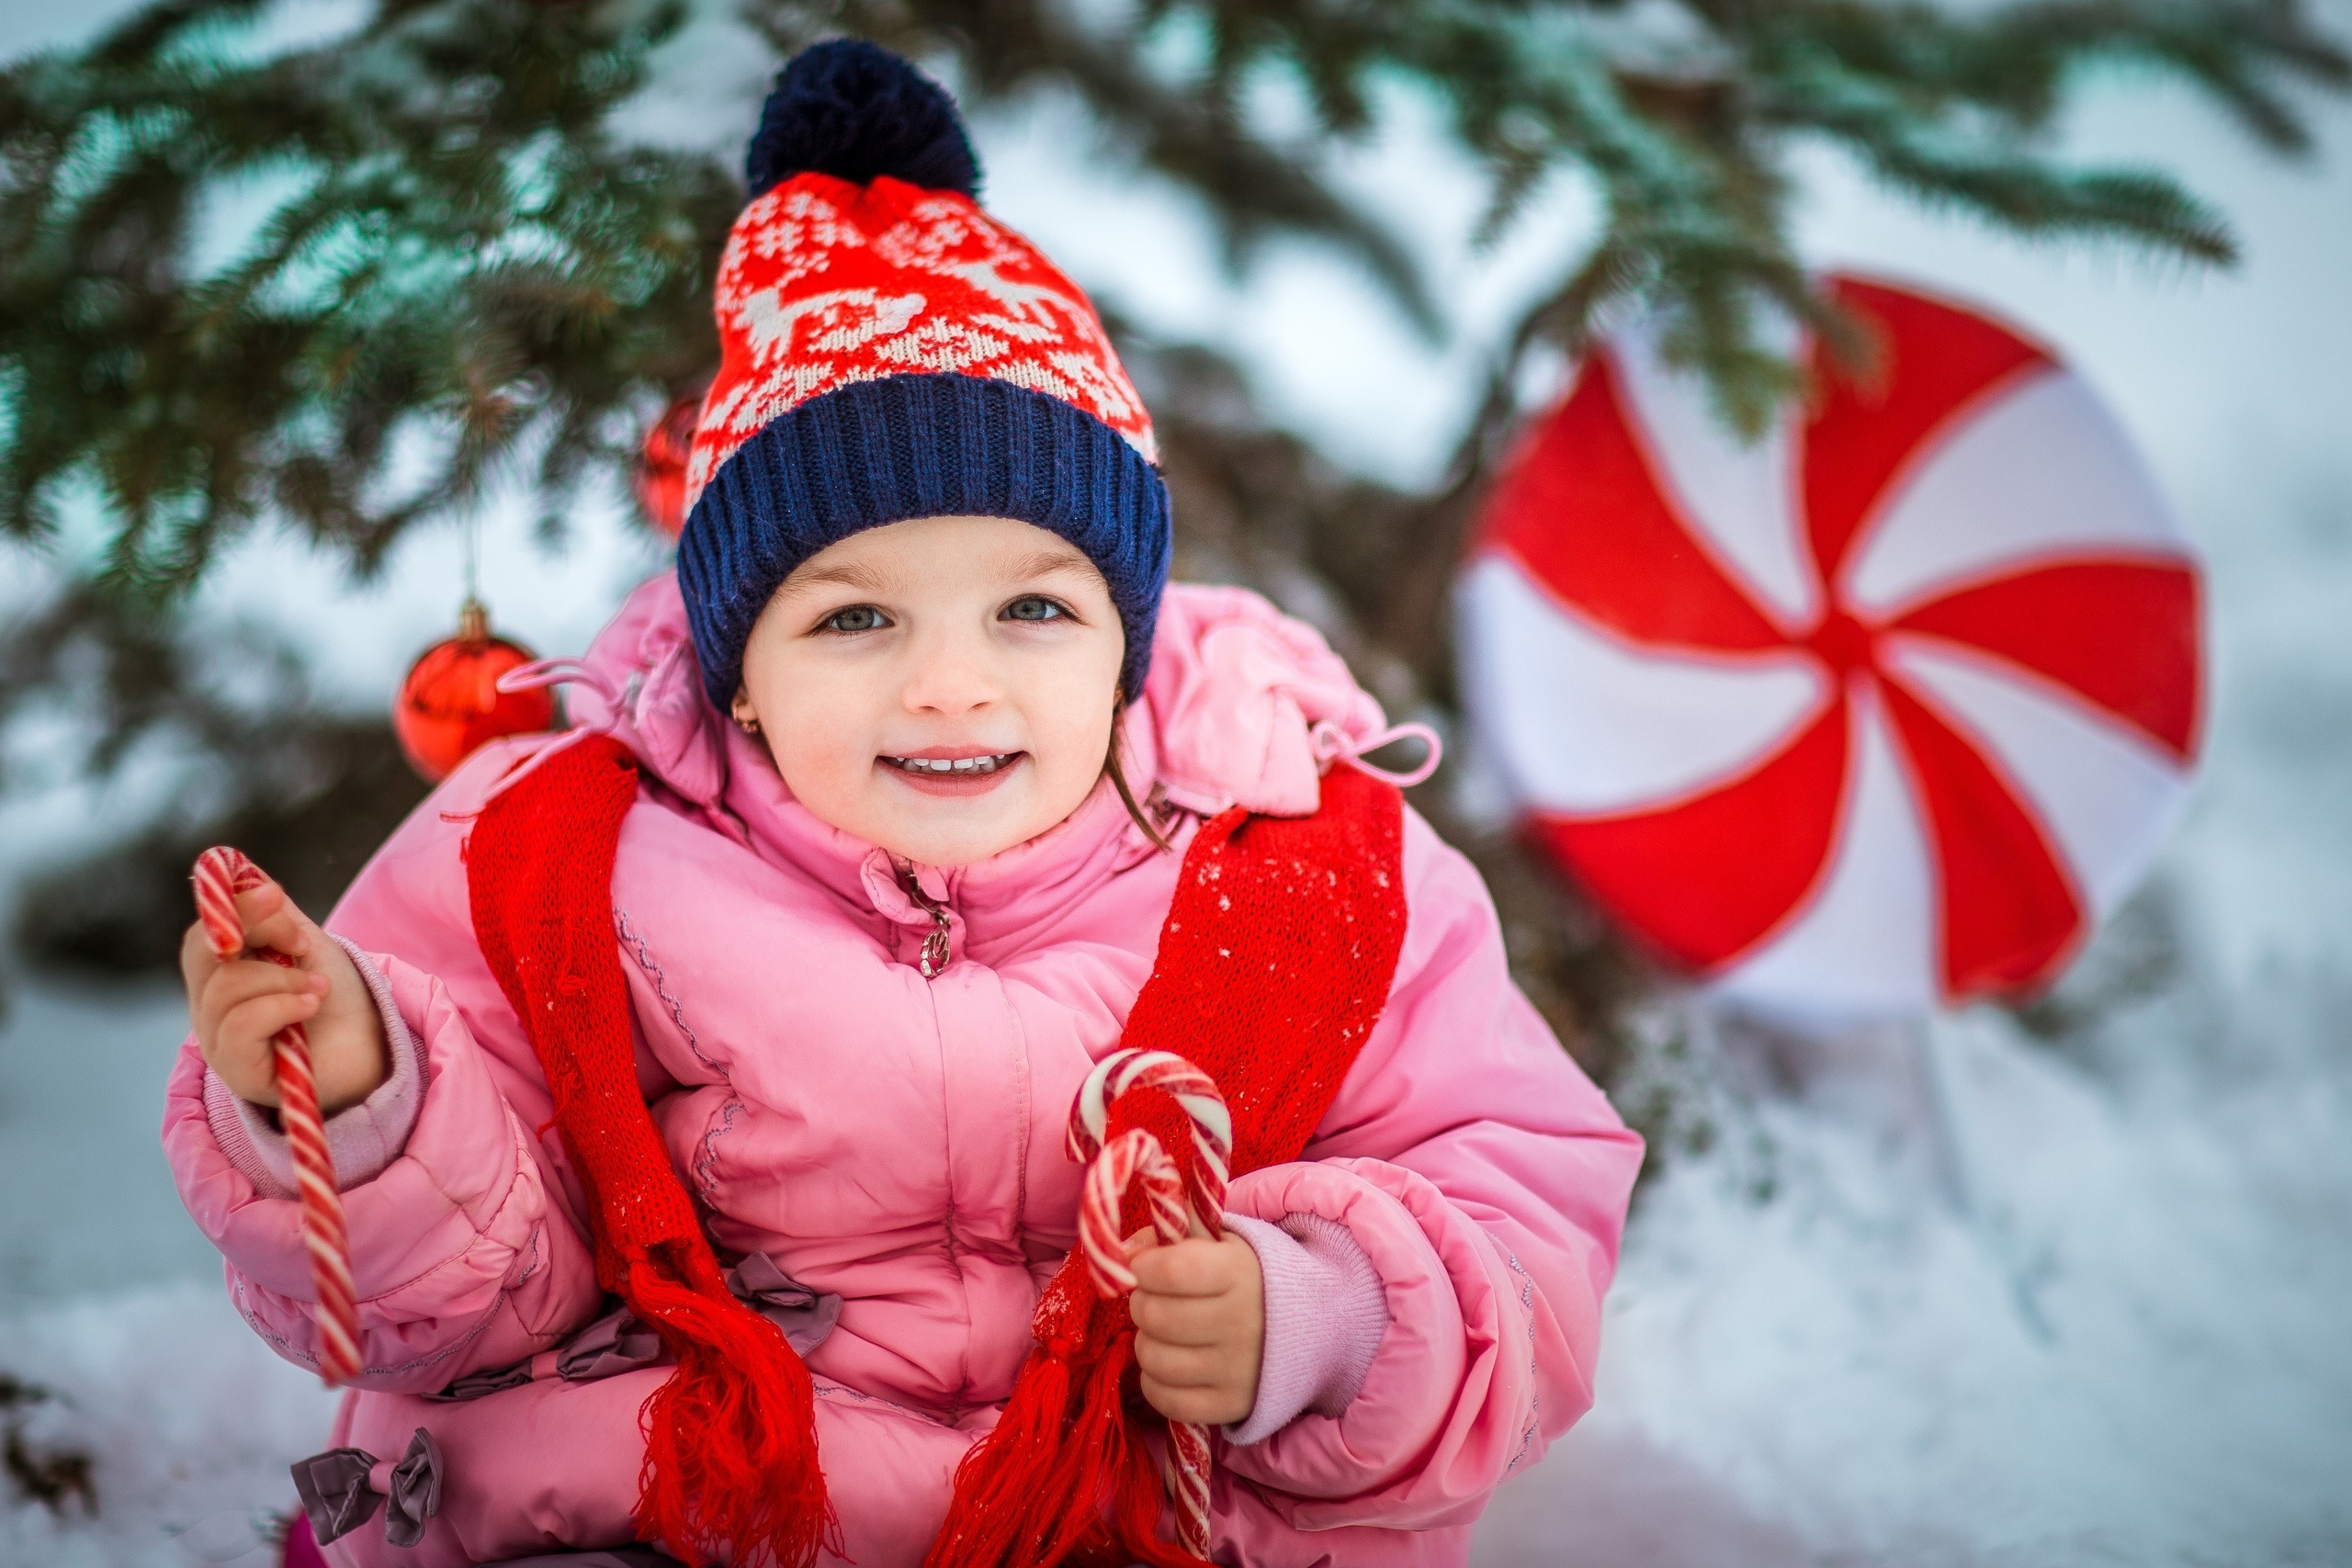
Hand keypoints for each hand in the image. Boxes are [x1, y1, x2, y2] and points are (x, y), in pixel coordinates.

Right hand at [181, 871, 387, 1114]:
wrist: (371, 1051)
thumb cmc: (334, 998)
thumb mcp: (305, 945)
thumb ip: (273, 912)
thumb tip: (240, 868)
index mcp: (221, 972)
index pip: (205, 931)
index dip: (238, 907)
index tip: (276, 896)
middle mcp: (210, 1006)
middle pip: (204, 954)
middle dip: (261, 935)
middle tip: (306, 943)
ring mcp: (220, 1041)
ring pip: (226, 988)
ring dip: (283, 977)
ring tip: (320, 987)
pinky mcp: (239, 1072)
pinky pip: (240, 1027)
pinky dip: (280, 1006)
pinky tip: (310, 1004)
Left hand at [1128, 1212, 1263, 1427]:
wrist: (1299, 1326)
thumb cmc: (1242, 1277)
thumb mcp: (1218, 1242)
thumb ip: (1171, 1232)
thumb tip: (1127, 1253)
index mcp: (1239, 1273)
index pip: (1169, 1271)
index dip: (1142, 1267)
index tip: (1143, 1266)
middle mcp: (1242, 1322)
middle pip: (1154, 1315)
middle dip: (1141, 1303)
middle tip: (1152, 1300)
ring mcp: (1238, 1368)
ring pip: (1154, 1359)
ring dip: (1145, 1343)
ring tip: (1160, 1333)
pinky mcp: (1231, 1404)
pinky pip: (1166, 1399)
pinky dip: (1154, 1382)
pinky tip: (1167, 1364)